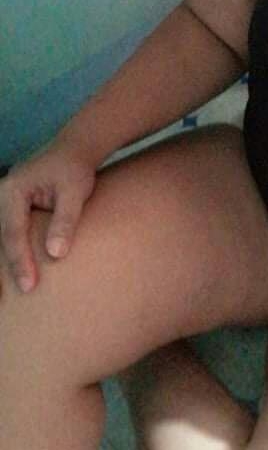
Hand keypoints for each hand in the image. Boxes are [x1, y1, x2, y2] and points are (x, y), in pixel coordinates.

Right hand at [0, 138, 96, 294]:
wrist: (77, 149)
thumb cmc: (76, 169)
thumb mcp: (74, 193)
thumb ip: (65, 221)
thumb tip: (55, 254)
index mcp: (13, 191)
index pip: (13, 233)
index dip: (20, 261)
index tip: (29, 285)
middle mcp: (3, 196)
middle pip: (0, 239)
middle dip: (3, 270)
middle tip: (8, 300)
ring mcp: (5, 202)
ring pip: (1, 238)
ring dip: (4, 264)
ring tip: (8, 293)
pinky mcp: (14, 208)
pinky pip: (9, 234)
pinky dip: (11, 252)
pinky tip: (15, 273)